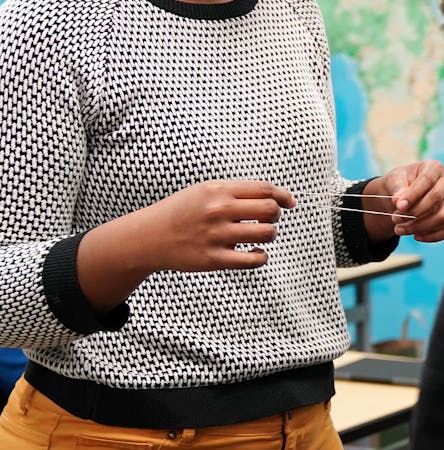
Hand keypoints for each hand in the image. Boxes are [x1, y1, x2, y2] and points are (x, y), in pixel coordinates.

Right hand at [143, 180, 296, 270]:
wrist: (148, 237)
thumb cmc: (182, 212)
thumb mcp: (205, 191)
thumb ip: (236, 192)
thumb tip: (276, 199)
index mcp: (217, 190)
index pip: (264, 190)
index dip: (283, 196)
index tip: (289, 203)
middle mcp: (217, 210)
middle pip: (270, 210)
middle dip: (275, 216)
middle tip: (267, 220)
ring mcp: (216, 235)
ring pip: (266, 233)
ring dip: (269, 235)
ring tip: (258, 235)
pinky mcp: (214, 259)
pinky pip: (254, 259)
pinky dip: (261, 256)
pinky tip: (254, 252)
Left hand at [364, 161, 443, 241]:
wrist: (402, 195)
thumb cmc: (399, 184)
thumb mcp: (393, 181)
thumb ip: (396, 188)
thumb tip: (399, 200)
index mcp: (434, 167)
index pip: (427, 181)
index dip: (413, 195)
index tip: (398, 206)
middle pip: (436, 199)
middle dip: (414, 212)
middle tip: (395, 218)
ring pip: (442, 217)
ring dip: (419, 227)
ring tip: (399, 229)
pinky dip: (432, 236)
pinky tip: (415, 236)